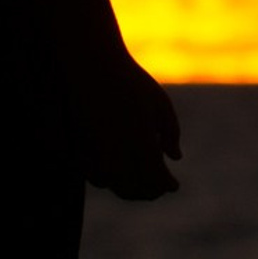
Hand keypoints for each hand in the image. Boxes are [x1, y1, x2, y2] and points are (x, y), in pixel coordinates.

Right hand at [81, 61, 181, 201]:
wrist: (93, 67)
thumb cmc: (132, 82)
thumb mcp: (160, 102)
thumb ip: (171, 132)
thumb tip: (176, 157)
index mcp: (142, 144)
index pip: (157, 179)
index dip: (167, 185)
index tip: (174, 185)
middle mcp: (119, 155)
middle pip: (138, 189)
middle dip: (152, 191)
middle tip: (160, 186)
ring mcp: (98, 155)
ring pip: (117, 187)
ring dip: (132, 190)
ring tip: (142, 181)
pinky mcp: (81, 151)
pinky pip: (98, 178)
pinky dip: (111, 182)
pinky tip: (119, 174)